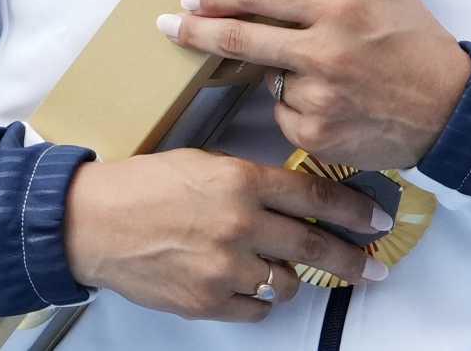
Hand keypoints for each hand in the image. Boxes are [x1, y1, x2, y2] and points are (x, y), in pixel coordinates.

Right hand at [62, 150, 389, 320]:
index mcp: (241, 181)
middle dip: (352, 260)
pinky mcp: (207, 301)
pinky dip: (260, 300)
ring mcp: (224, 267)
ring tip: (288, 272)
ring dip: (294, 278)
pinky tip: (253, 286)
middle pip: (313, 247)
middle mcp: (240, 224)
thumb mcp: (205, 162)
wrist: (93, 222)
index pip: (316, 196)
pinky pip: (256, 309)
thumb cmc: (145, 186)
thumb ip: (251, 180)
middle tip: (375, 267)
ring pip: (286, 282)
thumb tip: (293, 198)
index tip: (377, 219)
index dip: (353, 210)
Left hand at [159, 0, 470, 170]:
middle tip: (169, 25)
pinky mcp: (316, 136)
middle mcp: (323, 53)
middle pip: (238, 41)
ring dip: (279, 76)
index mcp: (338, 10)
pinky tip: (332, 104)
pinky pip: (284, 116)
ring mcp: (318, 99)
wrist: (452, 112)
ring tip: (328, 77)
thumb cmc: (420, 46)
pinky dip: (296, 109)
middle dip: (195, 32)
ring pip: (268, 82)